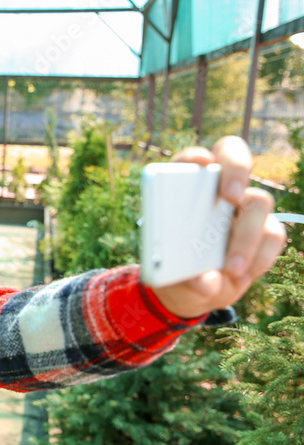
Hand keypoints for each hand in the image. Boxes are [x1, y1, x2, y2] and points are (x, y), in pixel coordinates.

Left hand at [150, 136, 286, 318]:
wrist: (194, 289)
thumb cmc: (175, 270)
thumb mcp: (171, 276)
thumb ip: (184, 276)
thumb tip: (204, 281)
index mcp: (183, 188)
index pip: (189, 159)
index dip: (195, 157)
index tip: (201, 165)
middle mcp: (216, 188)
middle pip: (233, 155)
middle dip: (236, 169)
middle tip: (231, 196)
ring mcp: (243, 206)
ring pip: (258, 200)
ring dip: (246, 235)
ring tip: (231, 268)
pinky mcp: (264, 229)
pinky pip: (273, 234)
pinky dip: (260, 256)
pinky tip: (242, 274)